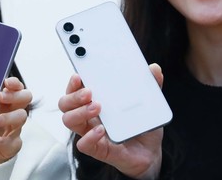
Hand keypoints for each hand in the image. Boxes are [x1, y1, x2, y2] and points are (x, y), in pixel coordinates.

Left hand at [0, 76, 29, 168]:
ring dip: (5, 118)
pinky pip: (9, 142)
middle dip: (15, 95)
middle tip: (0, 96)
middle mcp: (10, 110)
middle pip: (25, 97)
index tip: (6, 81)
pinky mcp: (11, 145)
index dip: (14, 82)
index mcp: (0, 99)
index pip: (15, 85)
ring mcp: (12, 128)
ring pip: (21, 118)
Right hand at [58, 64, 164, 179]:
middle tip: (89, 92)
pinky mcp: (98, 149)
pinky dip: (89, 136)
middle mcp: (89, 115)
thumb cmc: (141, 125)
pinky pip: (83, 144)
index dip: (73, 81)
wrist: (150, 152)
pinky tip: (101, 130)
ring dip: (80, 112)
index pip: (75, 88)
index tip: (78, 74)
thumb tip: (155, 68)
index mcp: (96, 100)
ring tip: (97, 107)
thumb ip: (151, 85)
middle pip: (66, 103)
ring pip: (69, 120)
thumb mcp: (148, 103)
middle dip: (74, 95)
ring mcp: (91, 132)